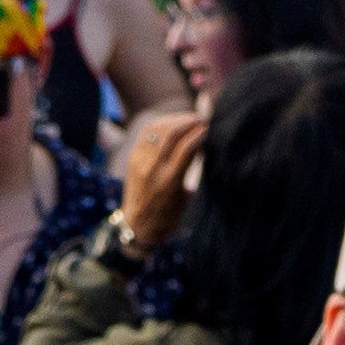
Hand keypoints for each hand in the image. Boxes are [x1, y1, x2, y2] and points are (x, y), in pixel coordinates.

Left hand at [114, 102, 205, 245]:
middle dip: (190, 121)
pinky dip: (162, 123)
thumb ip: (190, 169)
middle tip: (202, 119)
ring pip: (159, 128)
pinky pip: (148, 132)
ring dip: (176, 119)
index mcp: (169, 181)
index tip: (211, 128)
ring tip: (189, 118)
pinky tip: (173, 123)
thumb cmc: (167, 215)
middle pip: (173, 133)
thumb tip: (201, 142)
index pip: (188, 147)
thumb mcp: (184, 195)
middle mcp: (153, 168)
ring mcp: (140, 161)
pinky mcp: (133, 157)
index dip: (201, 133)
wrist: (137, 225)